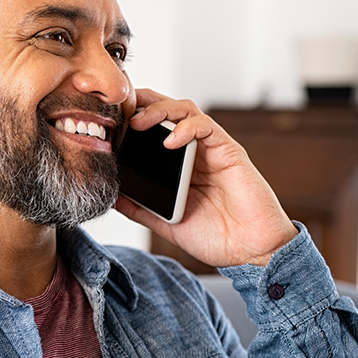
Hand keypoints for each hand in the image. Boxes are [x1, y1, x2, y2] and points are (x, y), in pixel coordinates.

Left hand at [115, 89, 297, 266]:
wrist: (250, 253)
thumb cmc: (215, 236)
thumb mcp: (165, 222)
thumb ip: (140, 208)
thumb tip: (111, 196)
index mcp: (176, 163)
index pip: (152, 128)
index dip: (130, 118)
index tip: (107, 121)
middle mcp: (193, 150)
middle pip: (165, 110)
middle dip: (141, 104)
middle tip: (120, 112)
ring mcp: (210, 148)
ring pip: (185, 109)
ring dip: (159, 109)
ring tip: (139, 122)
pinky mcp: (229, 151)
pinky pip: (206, 127)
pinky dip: (187, 127)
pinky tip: (171, 140)